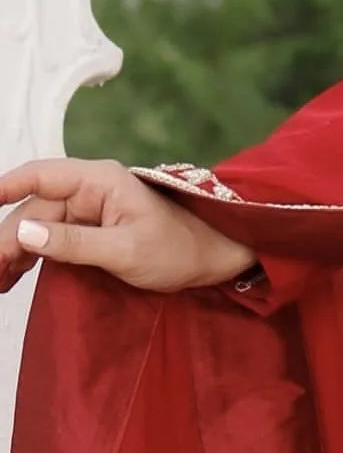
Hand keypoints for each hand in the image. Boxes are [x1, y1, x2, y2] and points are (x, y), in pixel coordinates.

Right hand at [0, 158, 256, 294]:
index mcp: (100, 181)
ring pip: (36, 227)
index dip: (6, 187)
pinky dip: (28, 256)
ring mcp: (88, 210)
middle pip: (32, 209)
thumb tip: (22, 232)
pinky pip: (49, 239)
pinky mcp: (89, 230)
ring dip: (12, 251)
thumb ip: (73, 242)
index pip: (41, 175)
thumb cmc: (178, 248)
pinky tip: (10, 276)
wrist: (212, 258)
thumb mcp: (125, 250)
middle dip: (5, 239)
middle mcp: (90, 190)